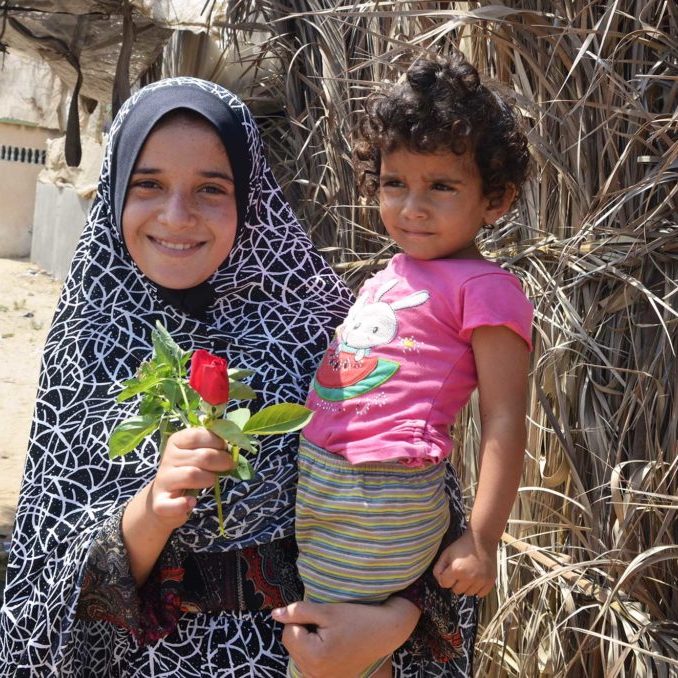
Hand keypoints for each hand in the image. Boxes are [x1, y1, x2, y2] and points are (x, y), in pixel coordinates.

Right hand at [148, 427, 233, 530]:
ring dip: (209, 479)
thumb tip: (232, 444)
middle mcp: (167, 459)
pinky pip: (172, 504)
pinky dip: (183, 504)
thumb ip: (210, 446)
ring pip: (192, 475)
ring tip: (212, 481)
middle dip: (221, 461)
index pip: (197, 435)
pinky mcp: (160, 503)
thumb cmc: (187, 471)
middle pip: (202, 456)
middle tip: (229, 465)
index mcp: (176, 442)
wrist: (164, 499)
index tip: (225, 448)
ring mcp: (163, 481)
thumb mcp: (195, 453)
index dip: (217, 441)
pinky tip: (192, 502)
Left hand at [271, 598, 419, 677]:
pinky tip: (332, 646)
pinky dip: (315, 653)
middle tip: (327, 625)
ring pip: (299, 655)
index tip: (321, 616)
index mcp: (315, 657)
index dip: (301, 619)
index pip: (288, 633)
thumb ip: (298, 612)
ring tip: (330, 636)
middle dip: (303, 632)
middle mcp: (316, 675)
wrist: (384, 633)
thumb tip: (274, 614)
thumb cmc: (357, 618)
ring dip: (308, 643)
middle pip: (292, 646)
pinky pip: (310, 664)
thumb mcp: (327, 611)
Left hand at [432, 530, 496, 596]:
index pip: (444, 584)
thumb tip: (440, 582)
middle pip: (456, 590)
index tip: (450, 570)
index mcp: (456, 570)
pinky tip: (477, 578)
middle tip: (460, 571)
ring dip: (466, 586)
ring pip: (468, 593)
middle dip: (456, 582)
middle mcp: (469, 577)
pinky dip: (478, 588)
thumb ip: (438, 568)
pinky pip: (480, 594)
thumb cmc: (462, 546)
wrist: (482, 539)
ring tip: (469, 573)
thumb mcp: (446, 553)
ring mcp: (481, 581)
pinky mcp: (490, 582)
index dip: (445, 576)